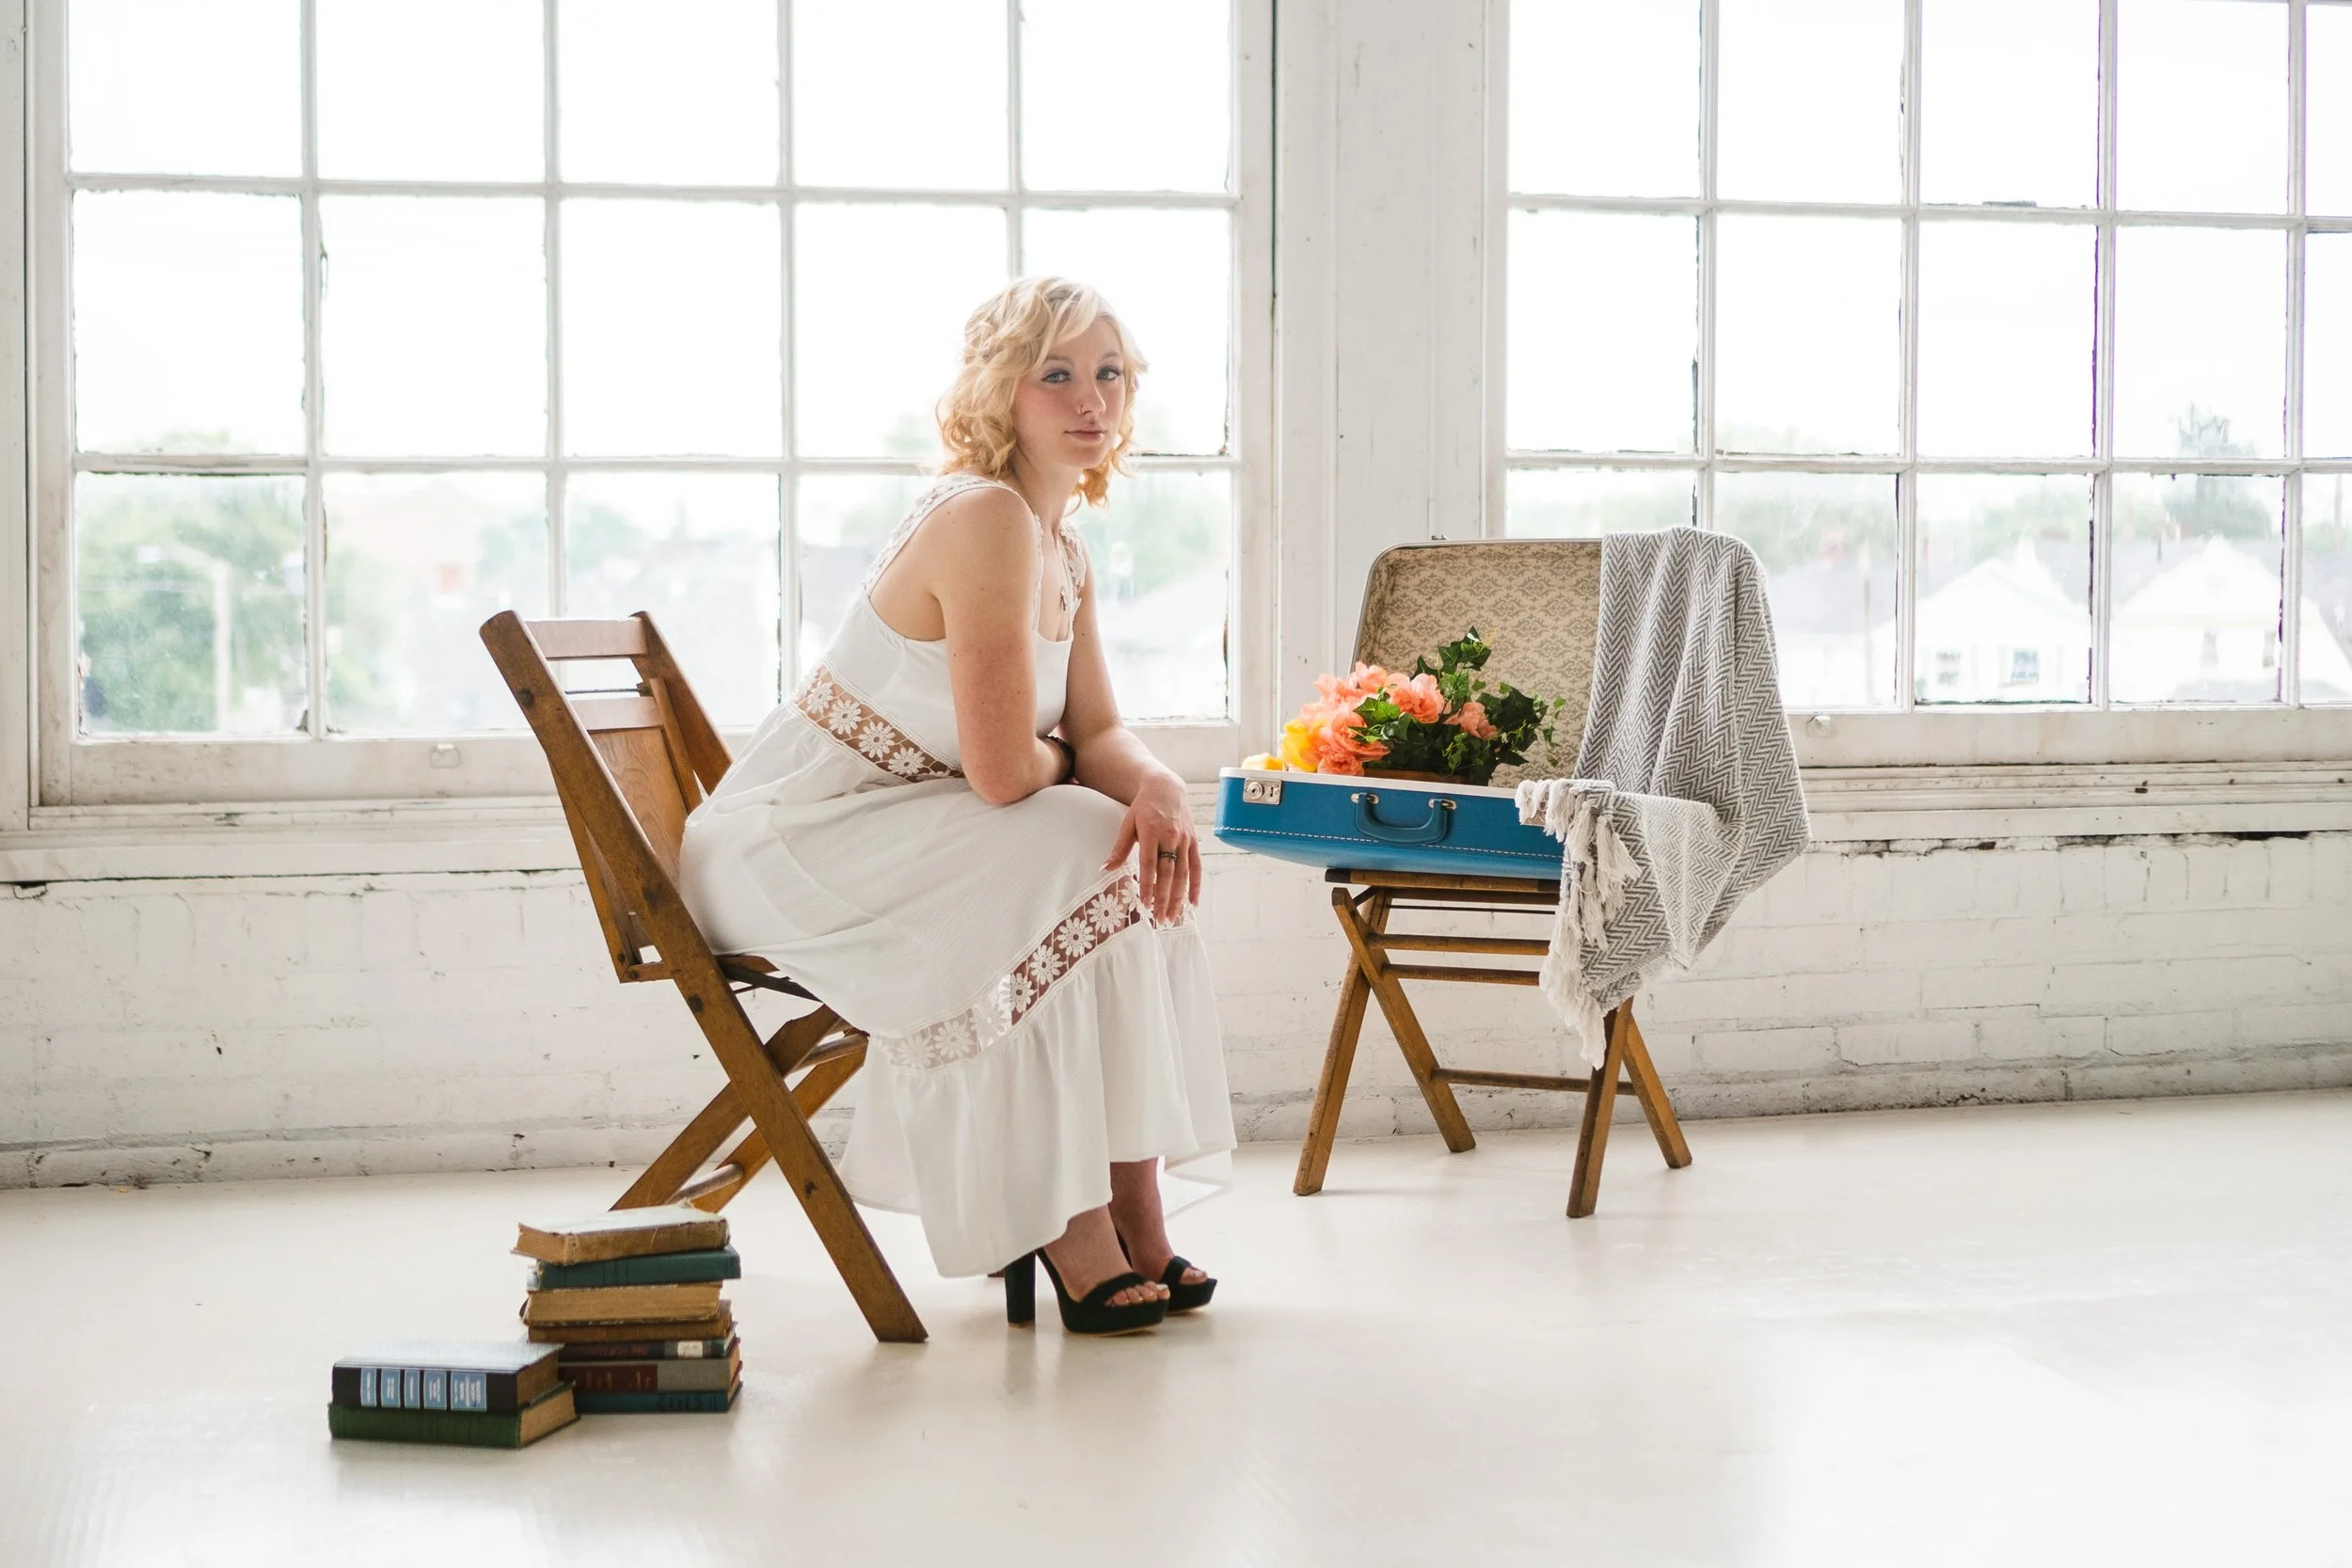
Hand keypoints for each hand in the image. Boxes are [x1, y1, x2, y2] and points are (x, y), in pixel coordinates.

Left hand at [1104, 769, 1199, 924]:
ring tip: (1172, 916)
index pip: (1149, 864)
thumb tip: (1105, 868)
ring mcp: (1185, 839)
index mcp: (1151, 832)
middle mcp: (1171, 837)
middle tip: (1159, 918)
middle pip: (1168, 873)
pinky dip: (1196, 885)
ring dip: (1178, 897)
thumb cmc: (1143, 807)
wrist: (1166, 788)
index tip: (1145, 904)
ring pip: (1183, 873)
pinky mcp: (1194, 841)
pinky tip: (1193, 903)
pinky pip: (1197, 867)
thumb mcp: (1127, 823)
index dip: (1148, 885)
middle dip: (1164, 897)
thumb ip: (1119, 848)